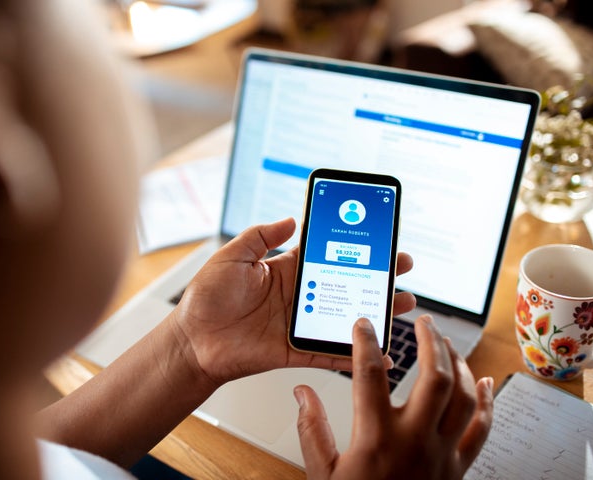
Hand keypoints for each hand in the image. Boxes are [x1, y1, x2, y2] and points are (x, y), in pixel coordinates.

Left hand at [169, 217, 415, 385]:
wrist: (191, 341)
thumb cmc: (205, 299)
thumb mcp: (232, 256)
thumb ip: (261, 236)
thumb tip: (291, 218)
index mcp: (284, 271)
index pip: (326, 255)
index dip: (350, 247)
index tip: (375, 236)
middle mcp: (297, 296)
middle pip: (345, 284)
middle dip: (374, 275)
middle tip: (400, 267)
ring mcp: (299, 324)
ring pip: (344, 317)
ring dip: (373, 312)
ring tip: (401, 303)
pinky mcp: (295, 350)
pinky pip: (329, 352)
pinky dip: (353, 353)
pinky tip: (376, 351)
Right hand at [293, 315, 493, 479]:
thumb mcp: (322, 473)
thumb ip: (311, 429)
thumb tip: (301, 392)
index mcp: (376, 438)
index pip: (370, 376)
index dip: (366, 343)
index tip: (364, 324)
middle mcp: (414, 441)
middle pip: (434, 376)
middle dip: (431, 341)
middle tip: (423, 321)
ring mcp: (442, 454)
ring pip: (463, 397)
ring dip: (458, 363)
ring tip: (446, 343)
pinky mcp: (458, 468)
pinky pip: (482, 429)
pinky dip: (488, 401)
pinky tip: (485, 381)